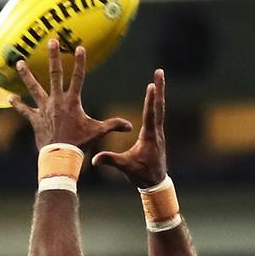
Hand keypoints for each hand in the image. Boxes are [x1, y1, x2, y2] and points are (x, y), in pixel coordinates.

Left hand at [10, 40, 132, 150]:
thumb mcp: (98, 132)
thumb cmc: (80, 143)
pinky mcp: (35, 119)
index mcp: (72, 101)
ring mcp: (44, 109)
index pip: (78, 77)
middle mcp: (57, 101)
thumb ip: (113, 125)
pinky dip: (17, 104)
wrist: (60, 156)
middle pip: (54, 74)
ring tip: (19, 63)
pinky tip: (9, 98)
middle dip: (54, 56)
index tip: (79, 47)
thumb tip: (130, 126)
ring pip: (34, 88)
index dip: (79, 62)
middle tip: (51, 41)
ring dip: (27, 75)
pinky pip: (24, 110)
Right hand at [92, 69, 167, 188]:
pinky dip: (156, 101)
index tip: (151, 85)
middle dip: (159, 88)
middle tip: (160, 72)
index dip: (150, 100)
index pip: (150, 114)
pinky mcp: (157, 134)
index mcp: (149, 137)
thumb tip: (94, 159)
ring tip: (158, 76)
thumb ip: (110, 160)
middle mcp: (157, 132)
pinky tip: (155, 94)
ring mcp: (159, 132)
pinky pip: (158, 113)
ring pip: (160, 108)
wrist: (156, 183)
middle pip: (159, 106)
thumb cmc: (141, 175)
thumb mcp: (125, 167)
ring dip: (159, 92)